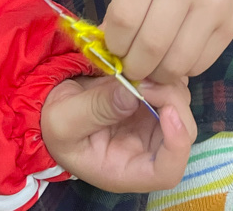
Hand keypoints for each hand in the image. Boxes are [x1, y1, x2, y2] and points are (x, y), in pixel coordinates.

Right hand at [41, 75, 195, 191]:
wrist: (50, 103)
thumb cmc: (55, 123)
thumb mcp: (64, 120)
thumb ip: (96, 108)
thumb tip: (132, 93)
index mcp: (126, 168)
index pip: (167, 171)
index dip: (177, 144)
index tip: (168, 111)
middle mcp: (145, 149)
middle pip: (182, 133)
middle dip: (171, 102)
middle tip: (145, 78)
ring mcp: (150, 124)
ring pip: (180, 105)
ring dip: (167, 83)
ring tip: (139, 67)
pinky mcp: (150, 101)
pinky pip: (170, 86)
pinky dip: (163, 72)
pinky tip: (142, 61)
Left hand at [103, 0, 232, 81]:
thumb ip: (125, 2)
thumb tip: (111, 46)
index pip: (124, 18)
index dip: (113, 43)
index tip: (113, 48)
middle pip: (151, 46)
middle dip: (134, 67)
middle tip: (130, 66)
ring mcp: (213, 4)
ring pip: (178, 63)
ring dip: (158, 75)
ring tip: (152, 65)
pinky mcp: (232, 23)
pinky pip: (201, 64)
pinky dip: (183, 69)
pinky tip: (175, 56)